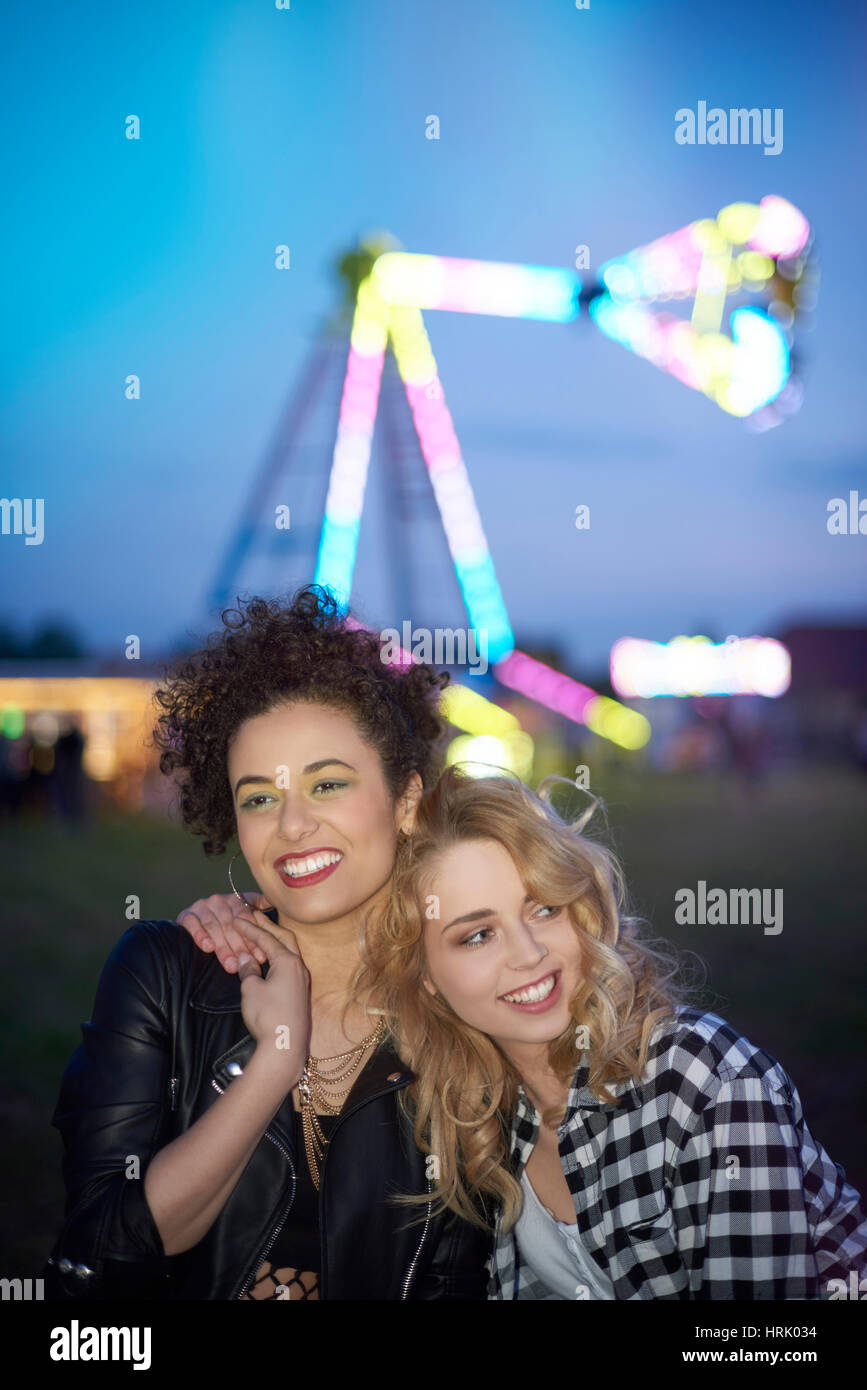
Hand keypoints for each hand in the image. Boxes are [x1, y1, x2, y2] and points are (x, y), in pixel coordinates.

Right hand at [176, 891, 271, 971]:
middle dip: (239, 946)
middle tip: (246, 965)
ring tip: (231, 964)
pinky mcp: (186, 915)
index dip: (254, 938)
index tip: (261, 957)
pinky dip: (200, 935)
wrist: (196, 931)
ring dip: (223, 947)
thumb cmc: (230, 929)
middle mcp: (219, 900)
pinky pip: (192, 923)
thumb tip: (274, 900)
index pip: (247, 917)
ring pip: (214, 926)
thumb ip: (259, 909)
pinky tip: (208, 947)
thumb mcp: (248, 916)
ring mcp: (202, 906)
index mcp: (237, 899)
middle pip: (231, 923)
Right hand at [234, 911, 310, 1081]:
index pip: (267, 938)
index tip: (238, 920)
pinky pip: (289, 966)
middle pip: (284, 938)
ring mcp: (302, 980)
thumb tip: (246, 959)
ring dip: (274, 941)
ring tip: (259, 935)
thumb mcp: (251, 989)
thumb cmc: (268, 1015)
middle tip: (254, 916)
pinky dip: (277, 956)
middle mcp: (299, 967)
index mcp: (288, 961)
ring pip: (289, 952)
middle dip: (268, 926)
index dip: (251, 928)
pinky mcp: (300, 992)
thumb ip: (248, 970)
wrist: (285, 1046)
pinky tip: (268, 960)